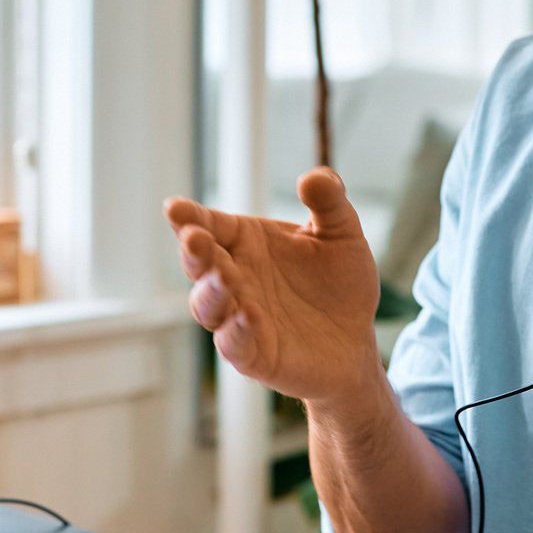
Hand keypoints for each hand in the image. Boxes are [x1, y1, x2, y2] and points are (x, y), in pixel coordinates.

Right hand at [162, 168, 382, 409]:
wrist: (357, 339)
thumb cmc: (339, 282)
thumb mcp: (341, 233)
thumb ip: (329, 201)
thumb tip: (315, 177)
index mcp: (246, 243)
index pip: (212, 225)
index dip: (191, 216)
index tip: (175, 208)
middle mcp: (235, 278)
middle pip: (200, 264)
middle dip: (194, 251)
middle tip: (193, 237)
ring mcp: (238, 318)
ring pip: (208, 306)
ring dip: (211, 291)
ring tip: (223, 275)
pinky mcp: (254, 355)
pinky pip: (235, 344)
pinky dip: (237, 331)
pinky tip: (249, 316)